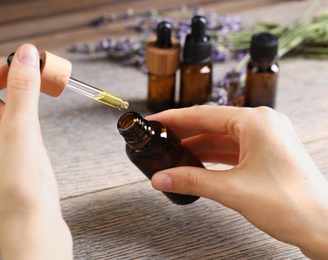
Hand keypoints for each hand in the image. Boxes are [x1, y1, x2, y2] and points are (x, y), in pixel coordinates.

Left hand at [0, 44, 71, 258]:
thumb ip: (23, 87)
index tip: (20, 65)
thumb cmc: (18, 190)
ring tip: (29, 147)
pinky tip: (29, 158)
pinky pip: (5, 143)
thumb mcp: (21, 129)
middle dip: (11, 109)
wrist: (33, 233)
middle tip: (30, 112)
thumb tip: (26, 54)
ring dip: (19, 127)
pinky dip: (21, 141)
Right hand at [148, 106, 327, 258]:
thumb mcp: (232, 190)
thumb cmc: (291, 205)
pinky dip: (213, 156)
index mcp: (256, 122)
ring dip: (197, 147)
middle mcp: (263, 124)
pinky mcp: (268, 153)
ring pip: (222, 138)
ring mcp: (267, 139)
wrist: (324, 227)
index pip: (204, 114)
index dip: (174, 119)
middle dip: (184, 133)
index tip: (154, 121)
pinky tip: (196, 163)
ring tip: (171, 153)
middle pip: (212, 124)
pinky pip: (233, 150)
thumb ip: (192, 180)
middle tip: (158, 138)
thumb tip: (160, 178)